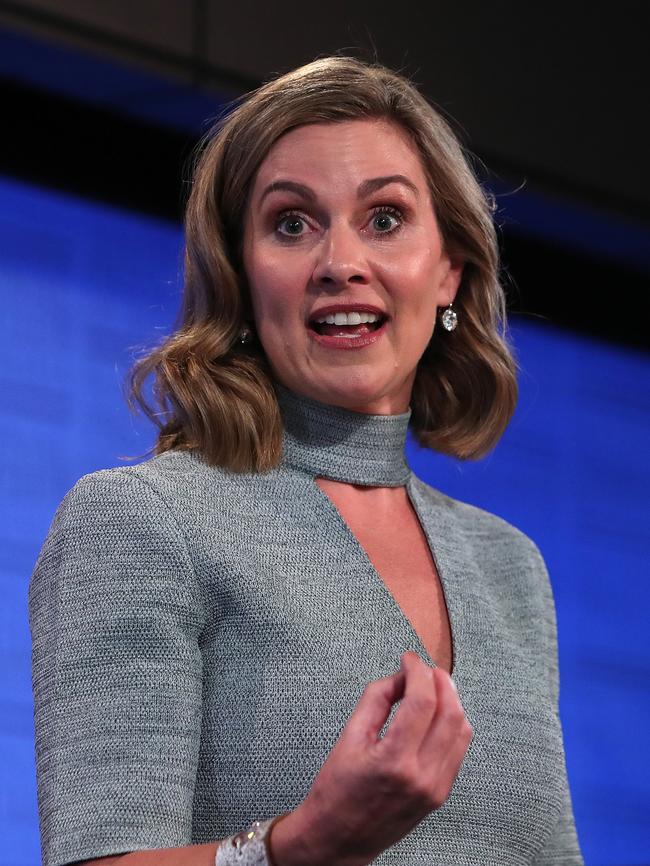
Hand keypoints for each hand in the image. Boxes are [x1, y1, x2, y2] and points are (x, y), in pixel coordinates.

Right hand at [288, 652, 472, 865]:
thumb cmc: (336, 789)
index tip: (408, 658)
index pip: (422, 701)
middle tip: (423, 668)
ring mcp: (436, 788)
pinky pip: (458, 749)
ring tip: (431, 687)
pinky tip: (436, 713)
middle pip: (451, 712)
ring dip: (451, 701)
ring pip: (462, 730)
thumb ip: (377, 698)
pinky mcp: (440, 794)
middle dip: (440, 681)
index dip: (418, 671)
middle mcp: (422, 776)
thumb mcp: (349, 736)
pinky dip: (452, 723)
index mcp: (395, 760)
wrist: (339, 839)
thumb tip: (401, 676)